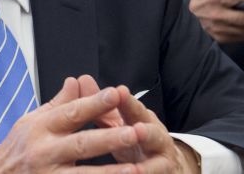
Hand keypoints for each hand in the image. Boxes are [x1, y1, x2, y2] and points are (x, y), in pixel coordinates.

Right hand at [0, 77, 141, 172]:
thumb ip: (58, 104)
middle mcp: (45, 152)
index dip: (95, 103)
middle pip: (82, 144)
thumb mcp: (31, 121)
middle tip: (137, 132)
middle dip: (111, 138)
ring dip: (112, 172)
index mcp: (41, 128)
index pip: (72, 112)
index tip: (116, 94)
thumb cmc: (16, 150)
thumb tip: (76, 81)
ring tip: (137, 169)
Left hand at [78, 75, 199, 172]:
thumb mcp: (117, 121)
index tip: (119, 92)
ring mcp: (161, 158)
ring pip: (158, 161)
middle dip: (145, 131)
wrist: (160, 164)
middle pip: (151, 132)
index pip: (133, 108)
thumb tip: (81, 79)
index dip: (127, 102)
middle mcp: (155, 136)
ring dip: (148, 164)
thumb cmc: (133, 140)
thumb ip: (100, 105)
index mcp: (141, 119)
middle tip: (137, 130)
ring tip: (137, 166)